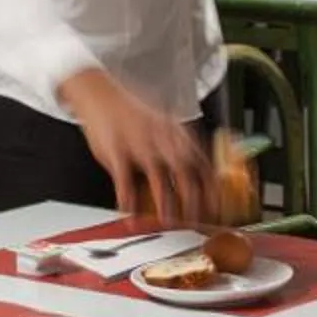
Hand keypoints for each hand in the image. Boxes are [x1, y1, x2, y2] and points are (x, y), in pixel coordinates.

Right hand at [59, 68, 213, 223]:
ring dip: (165, 203)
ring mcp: (139, 143)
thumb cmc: (133, 116)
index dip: (211, 186)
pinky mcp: (116, 151)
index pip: (202, 161)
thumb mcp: (162, 127)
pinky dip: (129, 200)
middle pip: (185, 170)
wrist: (100, 94)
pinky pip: (125, 180)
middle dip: (193, 198)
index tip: (216, 206)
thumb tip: (197, 176)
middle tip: (195, 220)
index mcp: (176, 133)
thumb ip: (179, 149)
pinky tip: (131, 215)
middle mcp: (161, 137)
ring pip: (158, 176)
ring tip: (168, 222)